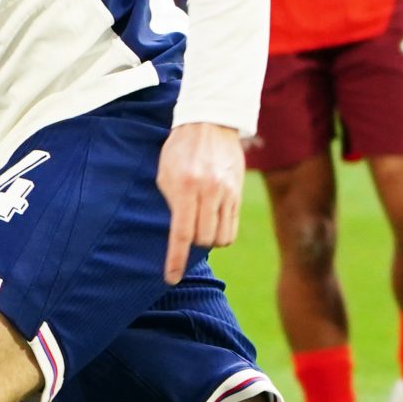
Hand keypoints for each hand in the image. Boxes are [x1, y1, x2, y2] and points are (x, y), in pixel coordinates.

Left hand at [157, 122, 246, 284]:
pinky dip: (222, 232)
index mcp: (185, 187)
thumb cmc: (179, 150)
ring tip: (201, 226)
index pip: (181, 234)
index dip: (176, 260)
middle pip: (204, 239)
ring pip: (222, 237)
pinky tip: (213, 222)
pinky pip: (232, 228)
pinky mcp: (238, 194)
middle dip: (193, 244)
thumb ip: (170, 203)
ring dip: (209, 240)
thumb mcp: (164, 174)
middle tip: (187, 233)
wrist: (209, 124)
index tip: (171, 278)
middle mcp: (208, 192)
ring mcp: (226, 193)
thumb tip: (176, 235)